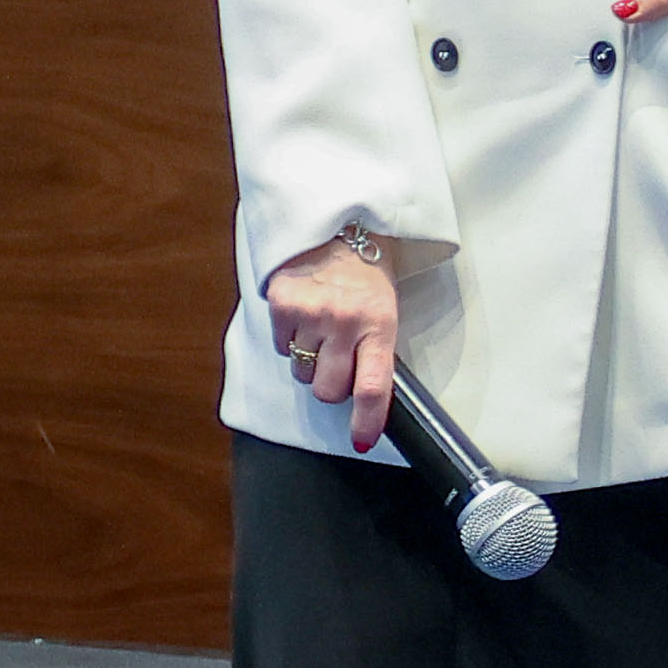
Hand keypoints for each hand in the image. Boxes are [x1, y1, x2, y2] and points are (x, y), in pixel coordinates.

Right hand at [262, 232, 403, 453]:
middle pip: (327, 390)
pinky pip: (282, 346)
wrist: (338, 228)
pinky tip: (305, 316)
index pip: (372, 387)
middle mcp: (344, 322)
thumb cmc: (368, 277)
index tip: (360, 440)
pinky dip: (291, 339)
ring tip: (322, 331)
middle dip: (331, 386)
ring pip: (302, 372)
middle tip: (338, 360)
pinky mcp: (282, 303)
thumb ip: (374, 352)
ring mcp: (310, 313)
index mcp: (379, 326)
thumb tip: (365, 401)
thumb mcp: (386, 312)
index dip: (365, 420)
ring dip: (310, 361)